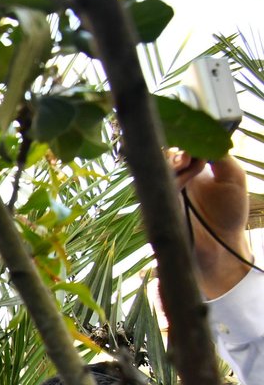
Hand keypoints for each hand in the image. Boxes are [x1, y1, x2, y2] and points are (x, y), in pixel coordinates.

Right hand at [170, 151, 254, 298]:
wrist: (220, 246)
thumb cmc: (230, 214)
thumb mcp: (234, 177)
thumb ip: (221, 155)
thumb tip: (205, 138)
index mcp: (196, 171)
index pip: (183, 148)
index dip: (187, 143)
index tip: (197, 146)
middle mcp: (178, 180)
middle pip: (165, 156)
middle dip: (176, 153)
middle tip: (188, 158)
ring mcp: (166, 194)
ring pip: (156, 169)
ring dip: (170, 165)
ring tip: (186, 168)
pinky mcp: (157, 206)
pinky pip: (151, 187)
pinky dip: (163, 181)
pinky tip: (178, 182)